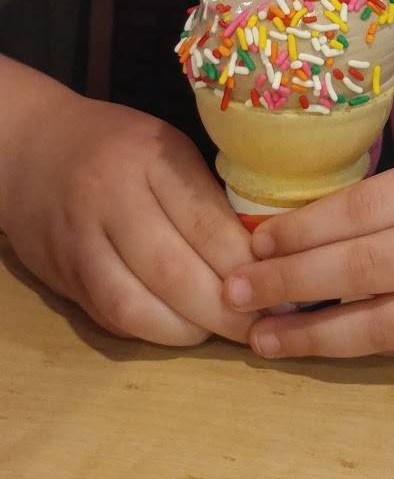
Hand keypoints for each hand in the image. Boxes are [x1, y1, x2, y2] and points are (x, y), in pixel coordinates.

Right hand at [1, 90, 256, 346]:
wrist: (32, 148)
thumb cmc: (118, 146)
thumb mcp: (167, 148)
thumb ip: (204, 196)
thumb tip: (261, 256)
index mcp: (151, 158)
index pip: (204, 220)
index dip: (243, 264)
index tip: (277, 286)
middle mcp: (111, 199)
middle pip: (171, 270)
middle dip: (221, 308)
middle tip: (257, 325)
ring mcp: (79, 242)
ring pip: (133, 304)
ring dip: (183, 330)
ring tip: (218, 332)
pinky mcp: (61, 277)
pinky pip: (109, 317)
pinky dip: (149, 331)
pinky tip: (179, 329)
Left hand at [224, 145, 393, 362]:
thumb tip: (328, 218)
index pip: (365, 208)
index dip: (302, 229)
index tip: (252, 239)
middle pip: (362, 266)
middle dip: (288, 282)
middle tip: (231, 290)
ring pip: (383, 323)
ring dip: (314, 334)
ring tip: (262, 339)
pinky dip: (370, 347)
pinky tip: (329, 346)